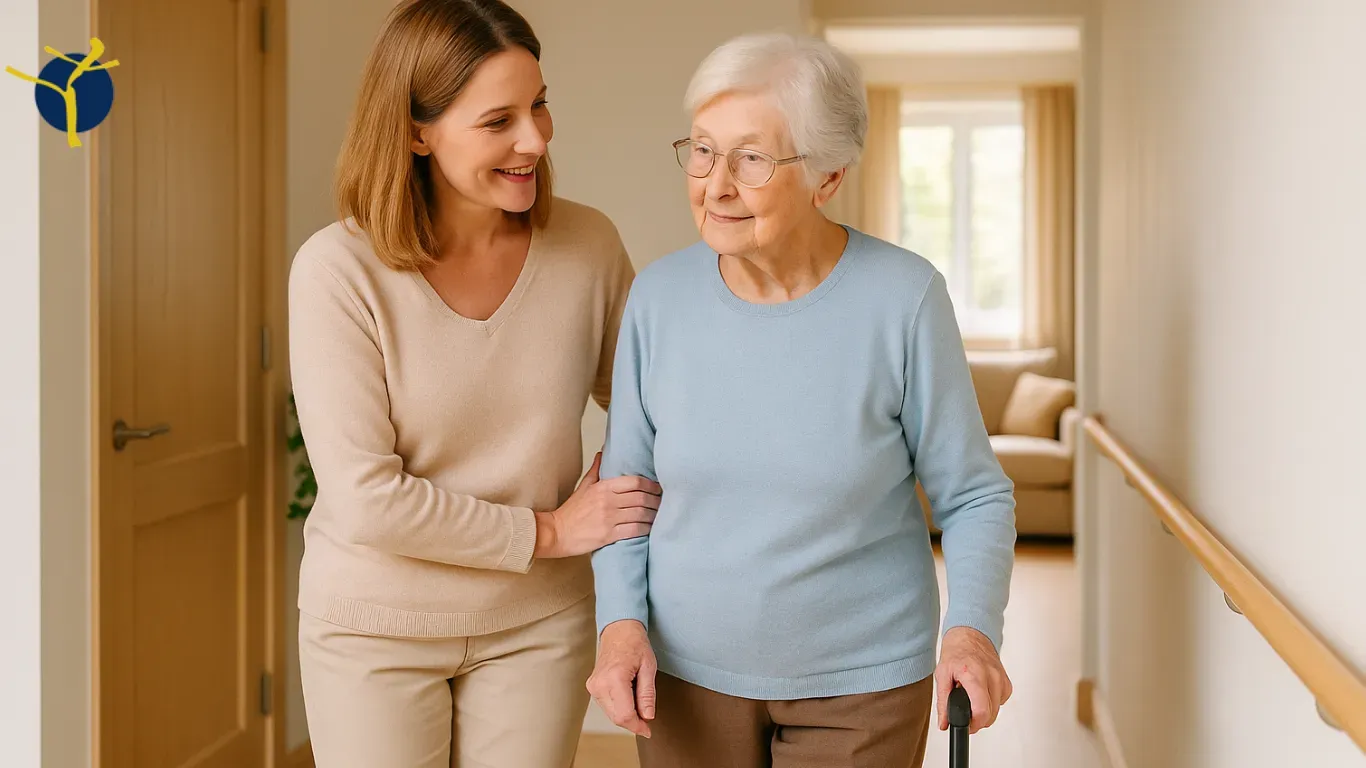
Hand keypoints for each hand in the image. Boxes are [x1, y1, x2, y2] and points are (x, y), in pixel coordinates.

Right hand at [534, 452, 660, 558]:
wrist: (556, 532)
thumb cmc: (571, 511)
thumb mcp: (583, 486)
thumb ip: (596, 470)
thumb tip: (602, 452)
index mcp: (603, 487)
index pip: (634, 481)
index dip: (650, 485)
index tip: (658, 488)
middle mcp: (607, 501)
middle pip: (641, 497)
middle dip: (656, 501)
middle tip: (663, 503)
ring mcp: (608, 518)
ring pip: (641, 514)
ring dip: (653, 515)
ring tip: (659, 516)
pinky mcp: (608, 535)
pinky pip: (634, 530)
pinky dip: (646, 529)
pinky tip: (650, 528)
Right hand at [586, 620, 656, 737]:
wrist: (619, 630)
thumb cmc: (635, 644)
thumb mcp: (649, 667)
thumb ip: (647, 695)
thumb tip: (647, 717)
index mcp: (614, 678)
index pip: (625, 714)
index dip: (638, 726)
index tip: (648, 730)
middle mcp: (600, 684)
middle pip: (617, 718)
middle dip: (633, 723)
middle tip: (647, 721)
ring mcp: (593, 686)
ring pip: (611, 714)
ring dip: (626, 715)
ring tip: (639, 700)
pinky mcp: (592, 687)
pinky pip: (607, 706)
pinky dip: (620, 708)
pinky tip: (629, 698)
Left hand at [934, 626, 1011, 733]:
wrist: (970, 634)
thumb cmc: (956, 652)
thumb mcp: (942, 675)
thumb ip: (943, 702)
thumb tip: (944, 723)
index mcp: (974, 675)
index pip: (981, 710)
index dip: (974, 724)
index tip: (966, 725)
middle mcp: (991, 676)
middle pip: (991, 714)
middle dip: (977, 720)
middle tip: (965, 712)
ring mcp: (1001, 678)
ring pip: (997, 710)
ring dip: (985, 711)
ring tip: (972, 699)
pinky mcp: (1006, 680)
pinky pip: (1001, 701)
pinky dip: (992, 703)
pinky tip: (982, 694)